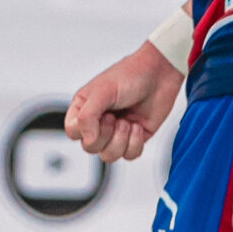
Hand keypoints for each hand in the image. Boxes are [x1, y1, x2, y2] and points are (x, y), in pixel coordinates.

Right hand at [63, 41, 182, 163]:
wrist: (160, 75)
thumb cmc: (130, 75)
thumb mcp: (102, 91)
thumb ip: (88, 117)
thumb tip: (88, 140)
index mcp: (84, 108)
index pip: (73, 132)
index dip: (85, 130)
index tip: (100, 116)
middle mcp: (98, 122)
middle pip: (91, 147)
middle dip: (106, 134)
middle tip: (115, 117)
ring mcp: (116, 132)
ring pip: (109, 156)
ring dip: (121, 140)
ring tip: (128, 122)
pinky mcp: (133, 139)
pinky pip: (129, 156)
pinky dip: (135, 143)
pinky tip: (138, 126)